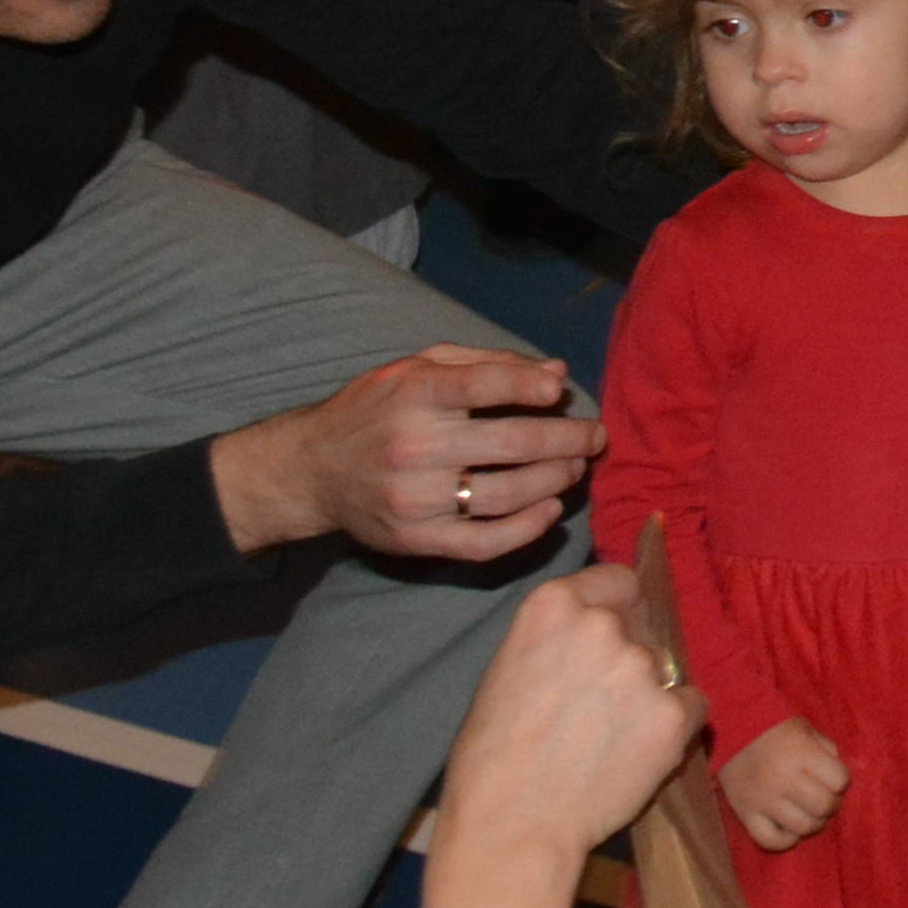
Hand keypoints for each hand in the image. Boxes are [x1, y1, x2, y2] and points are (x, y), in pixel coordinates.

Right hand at [214, 345, 600, 561]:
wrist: (313, 469)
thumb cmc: (374, 409)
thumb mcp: (416, 368)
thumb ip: (486, 364)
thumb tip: (555, 372)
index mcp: (415, 393)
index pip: (482, 385)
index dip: (528, 385)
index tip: (561, 390)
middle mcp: (415, 444)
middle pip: (511, 444)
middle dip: (567, 440)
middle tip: (595, 436)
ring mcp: (416, 497)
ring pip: (506, 494)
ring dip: (555, 481)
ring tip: (576, 469)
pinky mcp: (417, 539)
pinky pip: (484, 542)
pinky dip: (526, 530)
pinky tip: (550, 512)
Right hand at [415, 564, 694, 907]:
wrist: (512, 824)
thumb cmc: (493, 758)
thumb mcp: (508, 670)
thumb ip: (557, 639)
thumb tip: (591, 631)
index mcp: (554, 605)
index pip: (618, 580)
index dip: (621, 608)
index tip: (616, 633)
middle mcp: (602, 625)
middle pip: (643, 626)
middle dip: (632, 656)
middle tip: (603, 705)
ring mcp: (642, 668)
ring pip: (667, 669)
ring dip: (651, 694)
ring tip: (612, 739)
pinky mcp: (673, 714)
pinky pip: (692, 707)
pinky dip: (675, 728)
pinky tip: (638, 754)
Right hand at [722, 715, 848, 852]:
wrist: (730, 731)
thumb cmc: (773, 729)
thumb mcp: (806, 729)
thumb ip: (827, 750)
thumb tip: (840, 781)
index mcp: (800, 752)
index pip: (839, 780)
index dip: (841, 781)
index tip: (834, 778)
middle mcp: (782, 778)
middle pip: (823, 806)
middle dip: (831, 805)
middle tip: (824, 798)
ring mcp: (763, 799)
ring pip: (802, 827)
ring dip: (813, 824)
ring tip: (809, 813)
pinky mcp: (745, 814)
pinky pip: (771, 841)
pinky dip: (786, 840)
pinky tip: (789, 828)